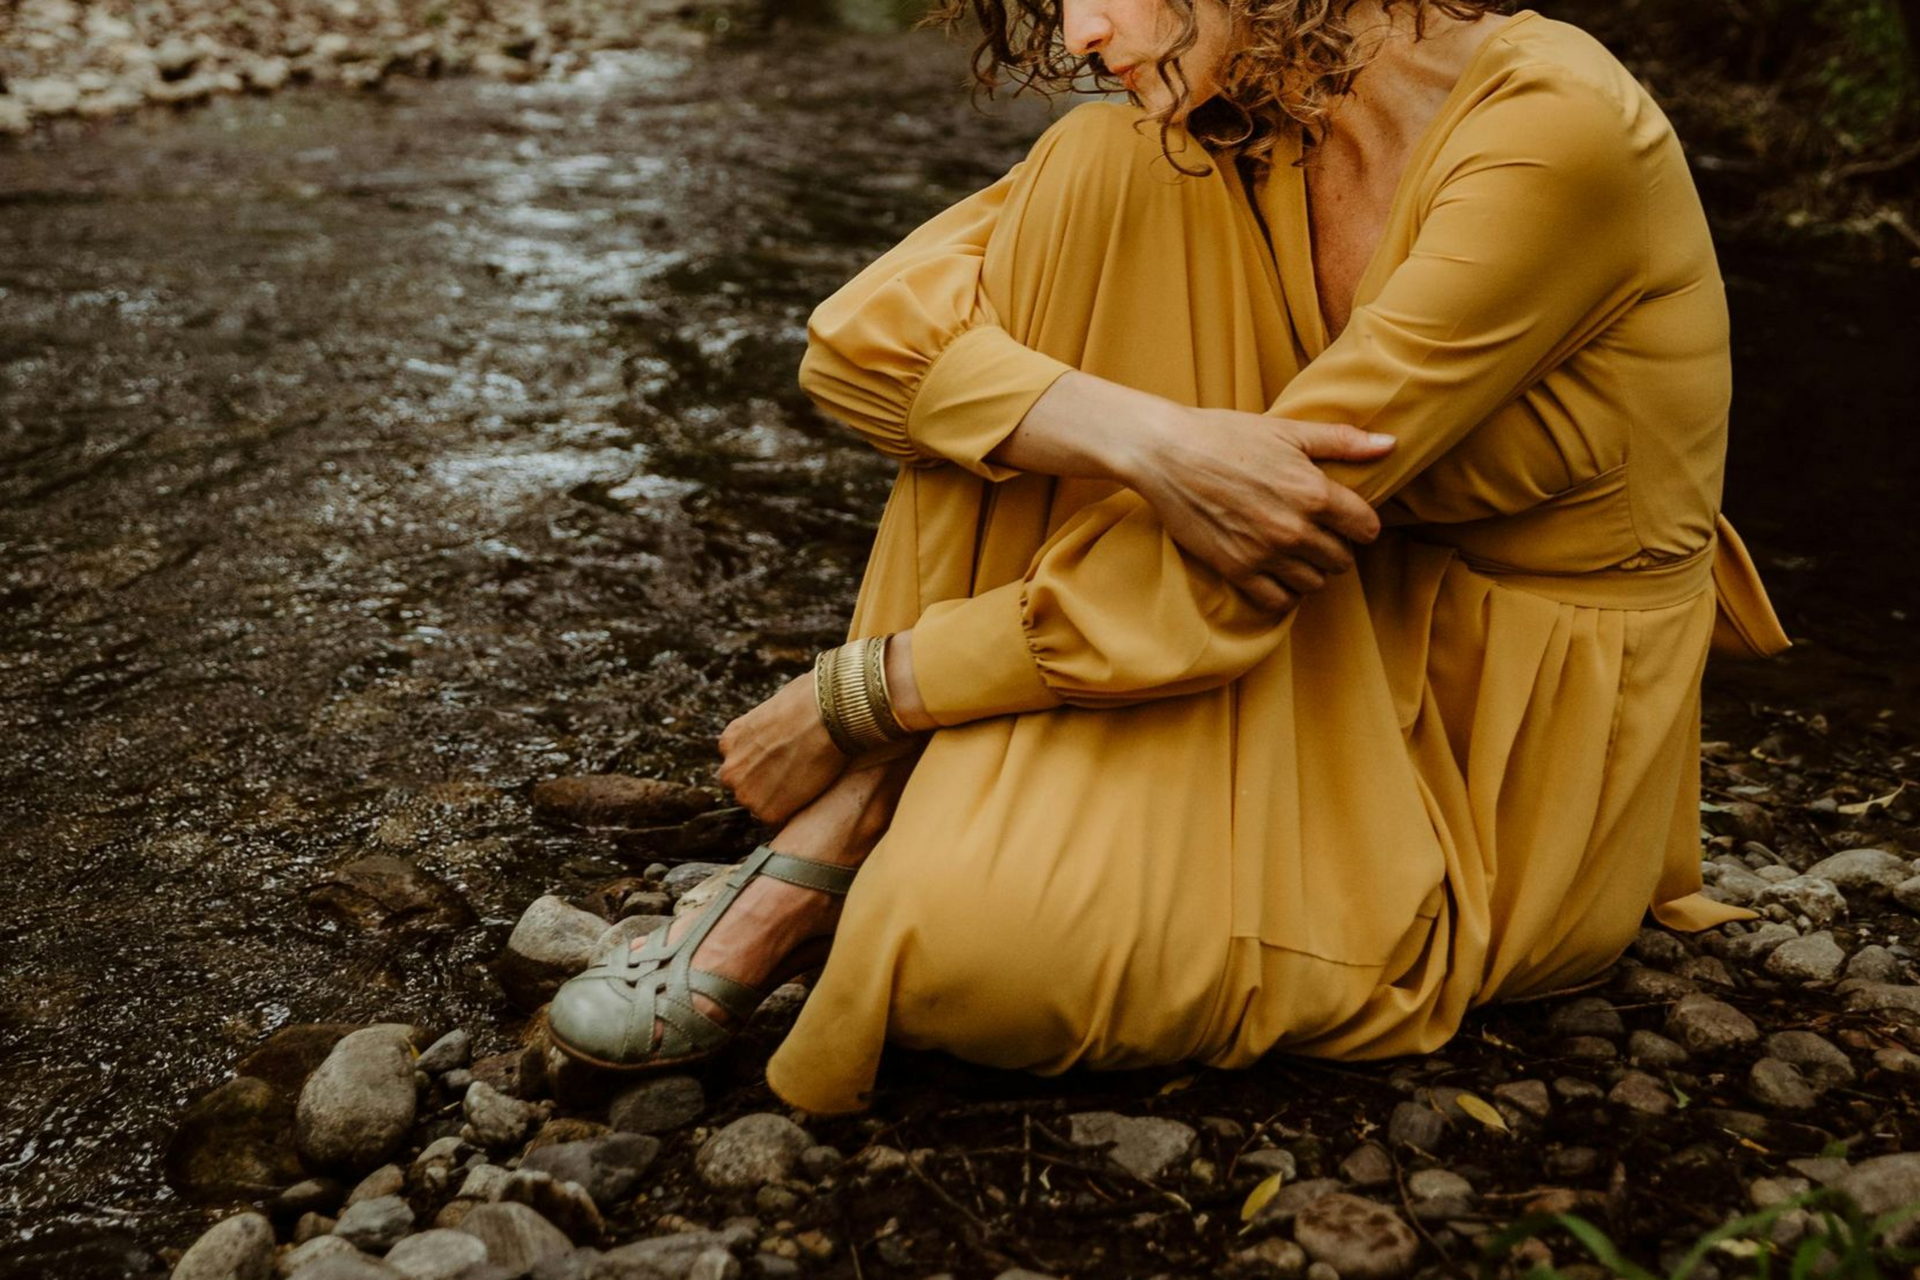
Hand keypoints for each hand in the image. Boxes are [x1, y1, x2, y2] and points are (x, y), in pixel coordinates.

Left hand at [717, 672, 846, 823]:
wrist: (826, 716)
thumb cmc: (811, 701)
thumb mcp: (776, 707)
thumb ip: (770, 726)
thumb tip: (786, 726)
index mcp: (730, 740)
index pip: (742, 762)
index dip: (765, 763)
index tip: (786, 759)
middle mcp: (730, 768)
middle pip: (745, 786)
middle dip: (767, 783)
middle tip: (797, 774)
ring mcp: (745, 792)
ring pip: (760, 804)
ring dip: (780, 798)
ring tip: (808, 782)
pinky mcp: (765, 811)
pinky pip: (777, 818)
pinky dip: (793, 810)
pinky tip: (811, 791)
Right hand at [1122, 408, 1392, 612]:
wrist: (1165, 453)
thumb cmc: (1225, 435)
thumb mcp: (1287, 431)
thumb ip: (1342, 442)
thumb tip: (1390, 445)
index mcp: (1315, 492)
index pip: (1366, 528)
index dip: (1361, 524)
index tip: (1347, 519)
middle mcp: (1295, 529)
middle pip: (1341, 560)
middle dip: (1335, 548)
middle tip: (1317, 533)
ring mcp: (1265, 554)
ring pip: (1314, 584)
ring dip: (1311, 571)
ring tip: (1294, 552)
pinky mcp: (1236, 570)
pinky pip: (1278, 601)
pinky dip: (1283, 592)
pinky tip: (1275, 573)